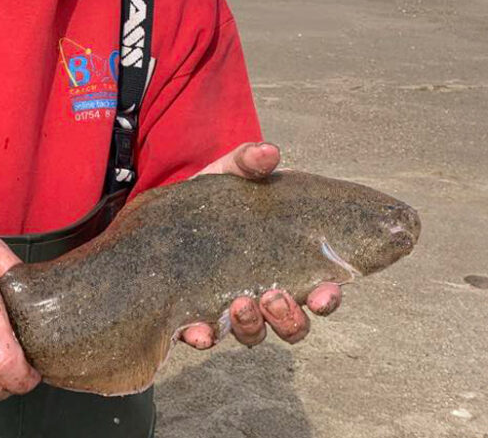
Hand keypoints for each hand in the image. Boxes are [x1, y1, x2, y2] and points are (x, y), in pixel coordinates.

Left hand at [179, 142, 342, 349]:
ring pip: (254, 334)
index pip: (319, 292)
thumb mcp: (227, 174)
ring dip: (252, 326)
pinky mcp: (193, 314)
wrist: (159, 212)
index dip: (328, 299)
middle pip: (292, 325)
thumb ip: (248, 161)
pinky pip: (203, 336)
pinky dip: (203, 336)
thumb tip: (270, 151)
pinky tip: (198, 329)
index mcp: (285, 263)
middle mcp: (263, 294)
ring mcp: (229, 309)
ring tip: (241, 305)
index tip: (325, 293)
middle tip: (275, 298)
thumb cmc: (209, 197)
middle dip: (290, 318)